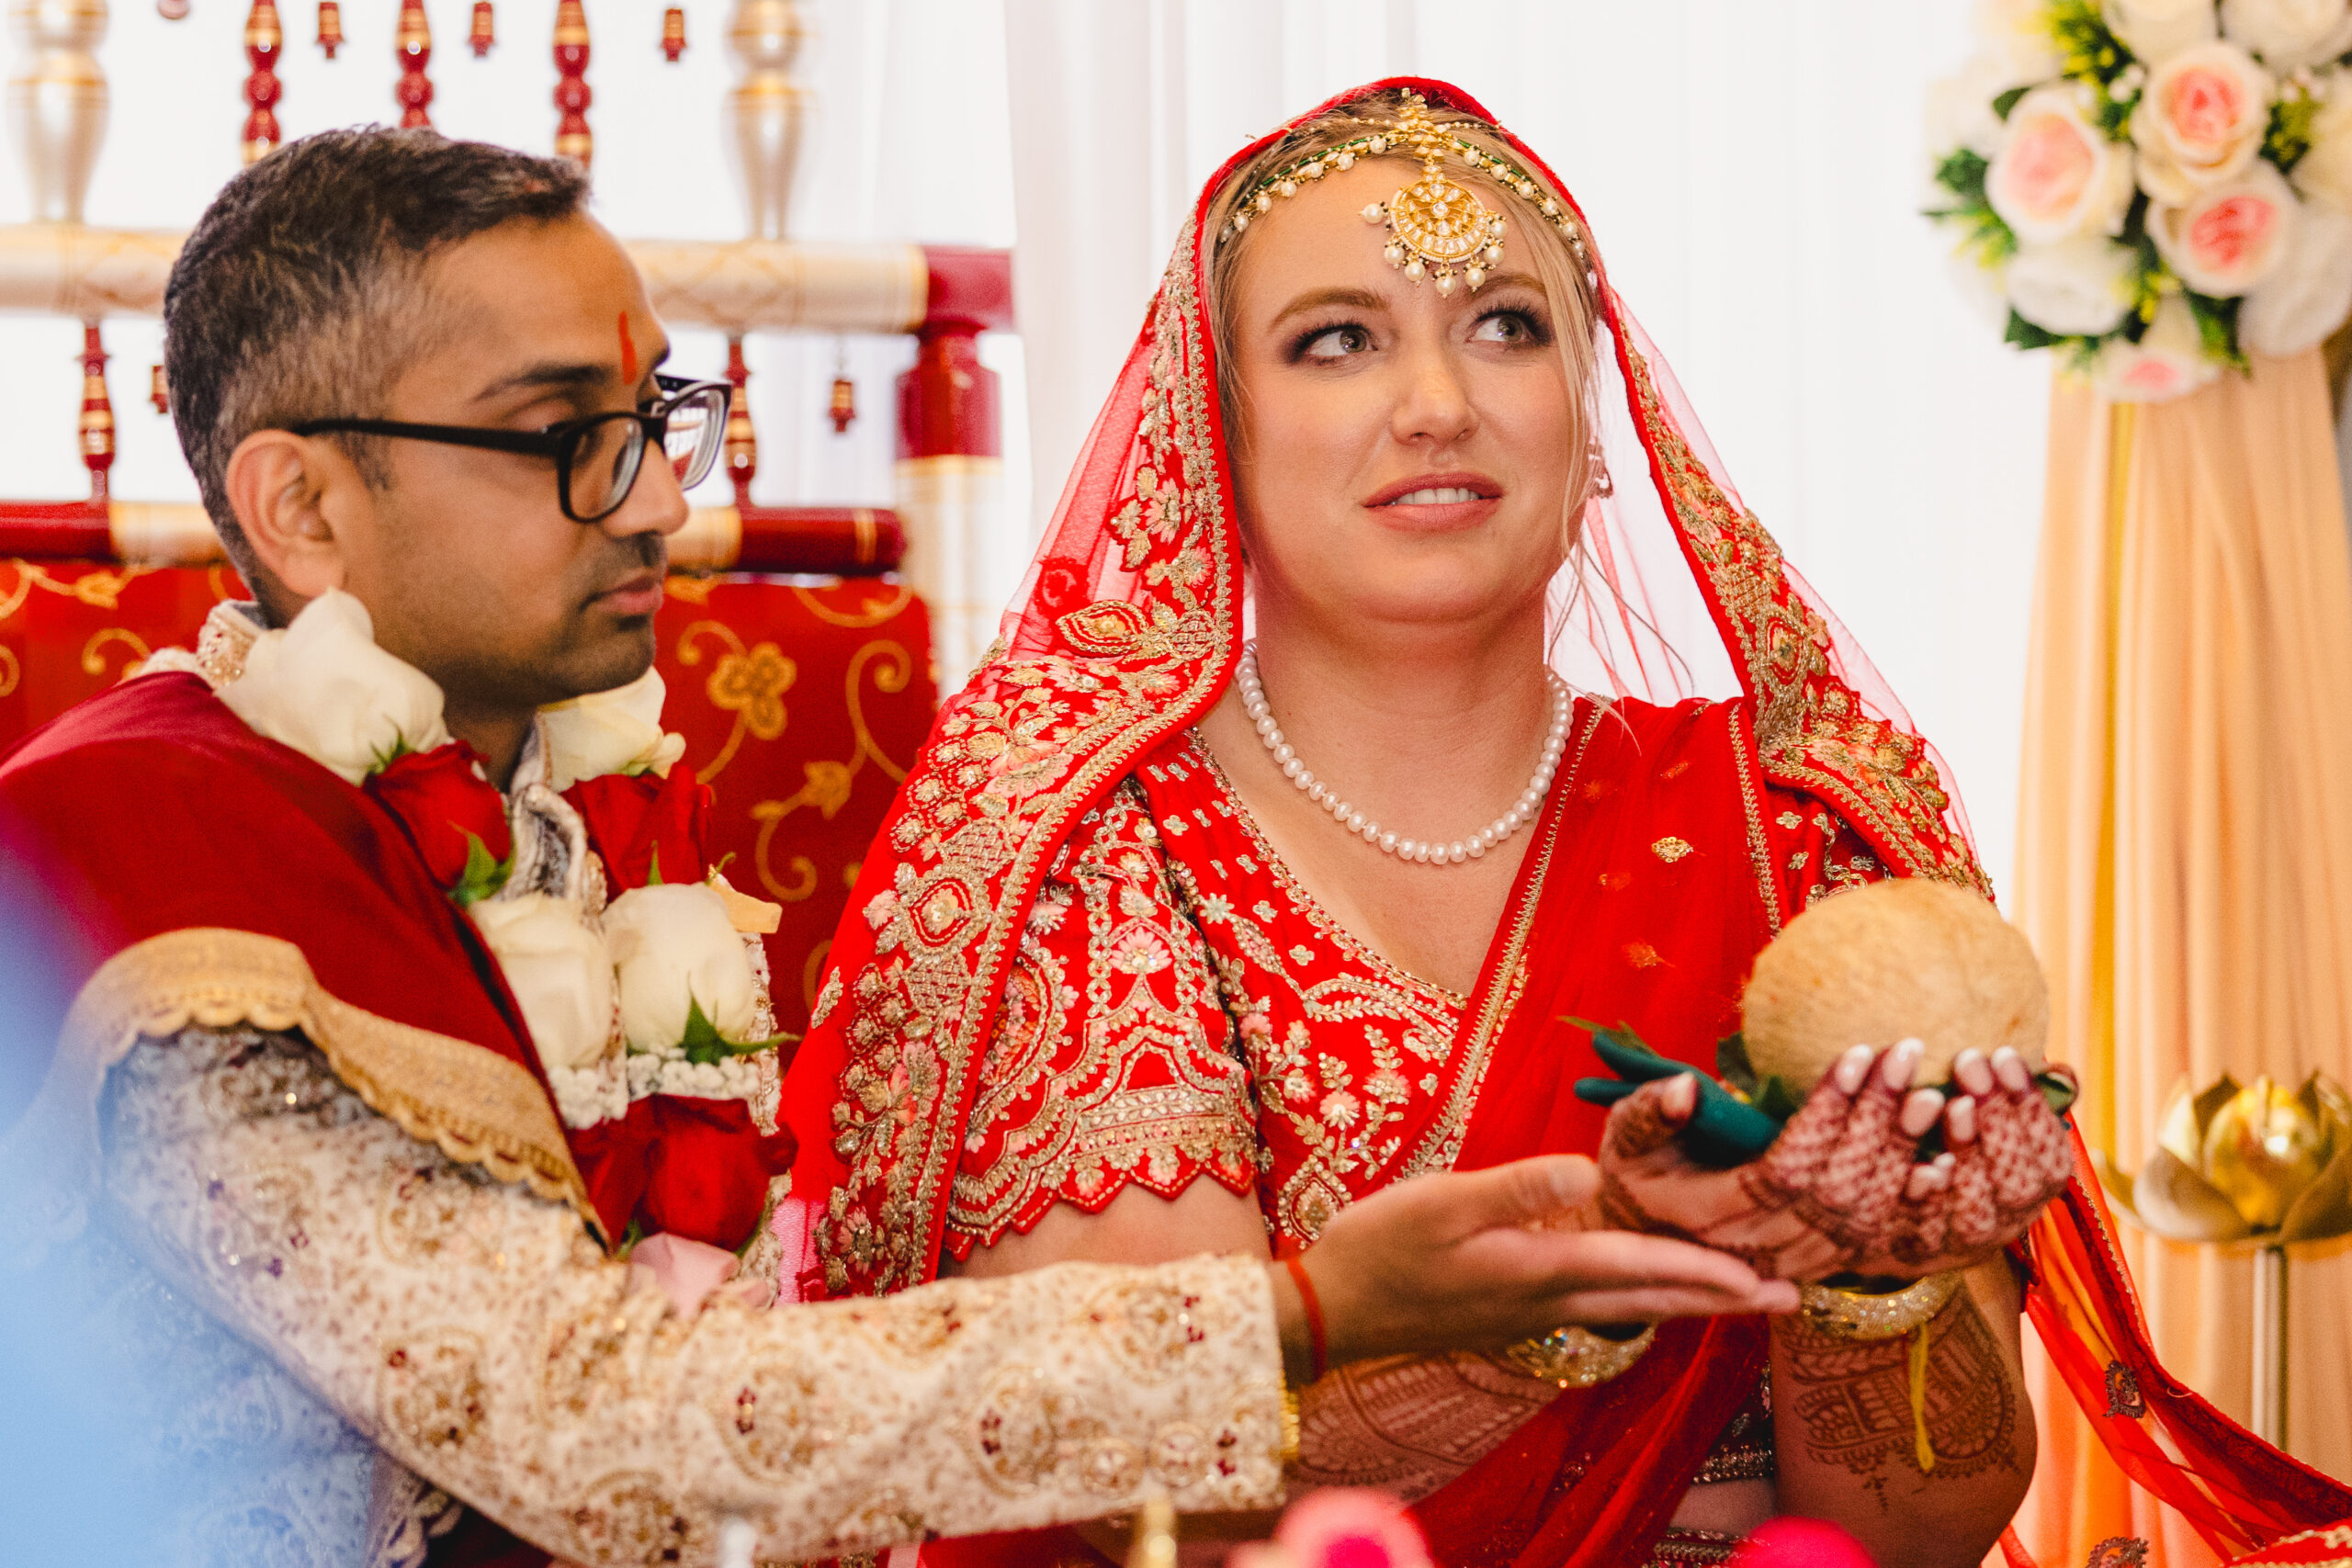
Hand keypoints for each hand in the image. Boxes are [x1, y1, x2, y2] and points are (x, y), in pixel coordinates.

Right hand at [1278, 1153, 1799, 1374]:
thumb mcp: (1443, 1202)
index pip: (1640, 1269)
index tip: (1763, 1279)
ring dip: (1689, 1304)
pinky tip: (1646, 1296)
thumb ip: (1518, 1186)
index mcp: (1538, 1269)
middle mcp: (1547, 1301)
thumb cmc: (1382, 1247)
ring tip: (1737, 1299)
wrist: (1333, 1311)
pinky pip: (1599, 1310)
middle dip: (1721, 1299)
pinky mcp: (1511, 1315)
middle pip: (1652, 1301)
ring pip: (1630, 1310)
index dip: (1704, 1271)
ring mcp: (1530, 1314)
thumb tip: (1587, 1169)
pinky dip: (1643, 1302)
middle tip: (1787, 1301)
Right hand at [1595, 1040, 2073, 1279]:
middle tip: (1913, 1058)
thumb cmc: (1634, 1172)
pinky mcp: (1816, 1266)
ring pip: (1867, 1217)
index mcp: (1711, 1216)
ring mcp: (1791, 1266)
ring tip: (1937, 1091)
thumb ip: (1649, 1112)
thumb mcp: (1623, 1137)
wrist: (1642, 1241)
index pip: (1787, 1167)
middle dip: (1880, 1122)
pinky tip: (1945, 1156)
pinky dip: (1913, 1200)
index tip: (1859, 1054)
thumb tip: (1684, 1086)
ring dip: (1904, 1154)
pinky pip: (1877, 1239)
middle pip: (1840, 1191)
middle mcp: (1758, 1251)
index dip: (1830, 1113)